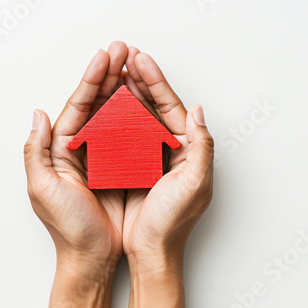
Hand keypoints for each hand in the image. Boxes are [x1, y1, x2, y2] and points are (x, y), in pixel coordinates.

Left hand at [24, 41, 129, 307]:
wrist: (94, 256)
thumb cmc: (69, 228)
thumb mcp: (42, 190)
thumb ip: (36, 151)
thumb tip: (37, 114)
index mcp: (62, 150)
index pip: (78, 105)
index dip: (92, 79)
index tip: (105, 58)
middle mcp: (86, 149)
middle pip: (99, 104)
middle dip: (111, 75)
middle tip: (124, 51)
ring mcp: (108, 156)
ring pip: (118, 116)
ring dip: (127, 89)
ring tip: (136, 67)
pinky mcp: (128, 167)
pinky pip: (135, 137)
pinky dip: (141, 117)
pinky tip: (148, 101)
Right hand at [122, 47, 213, 307]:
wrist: (151, 250)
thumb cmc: (173, 221)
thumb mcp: (195, 183)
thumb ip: (201, 145)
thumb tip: (198, 110)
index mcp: (188, 150)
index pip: (172, 108)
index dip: (157, 83)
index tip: (142, 61)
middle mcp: (172, 150)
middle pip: (155, 107)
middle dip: (142, 81)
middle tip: (126, 57)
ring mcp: (152, 157)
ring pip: (139, 118)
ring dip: (128, 94)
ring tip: (116, 71)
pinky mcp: (134, 167)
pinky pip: (125, 135)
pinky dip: (116, 118)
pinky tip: (106, 103)